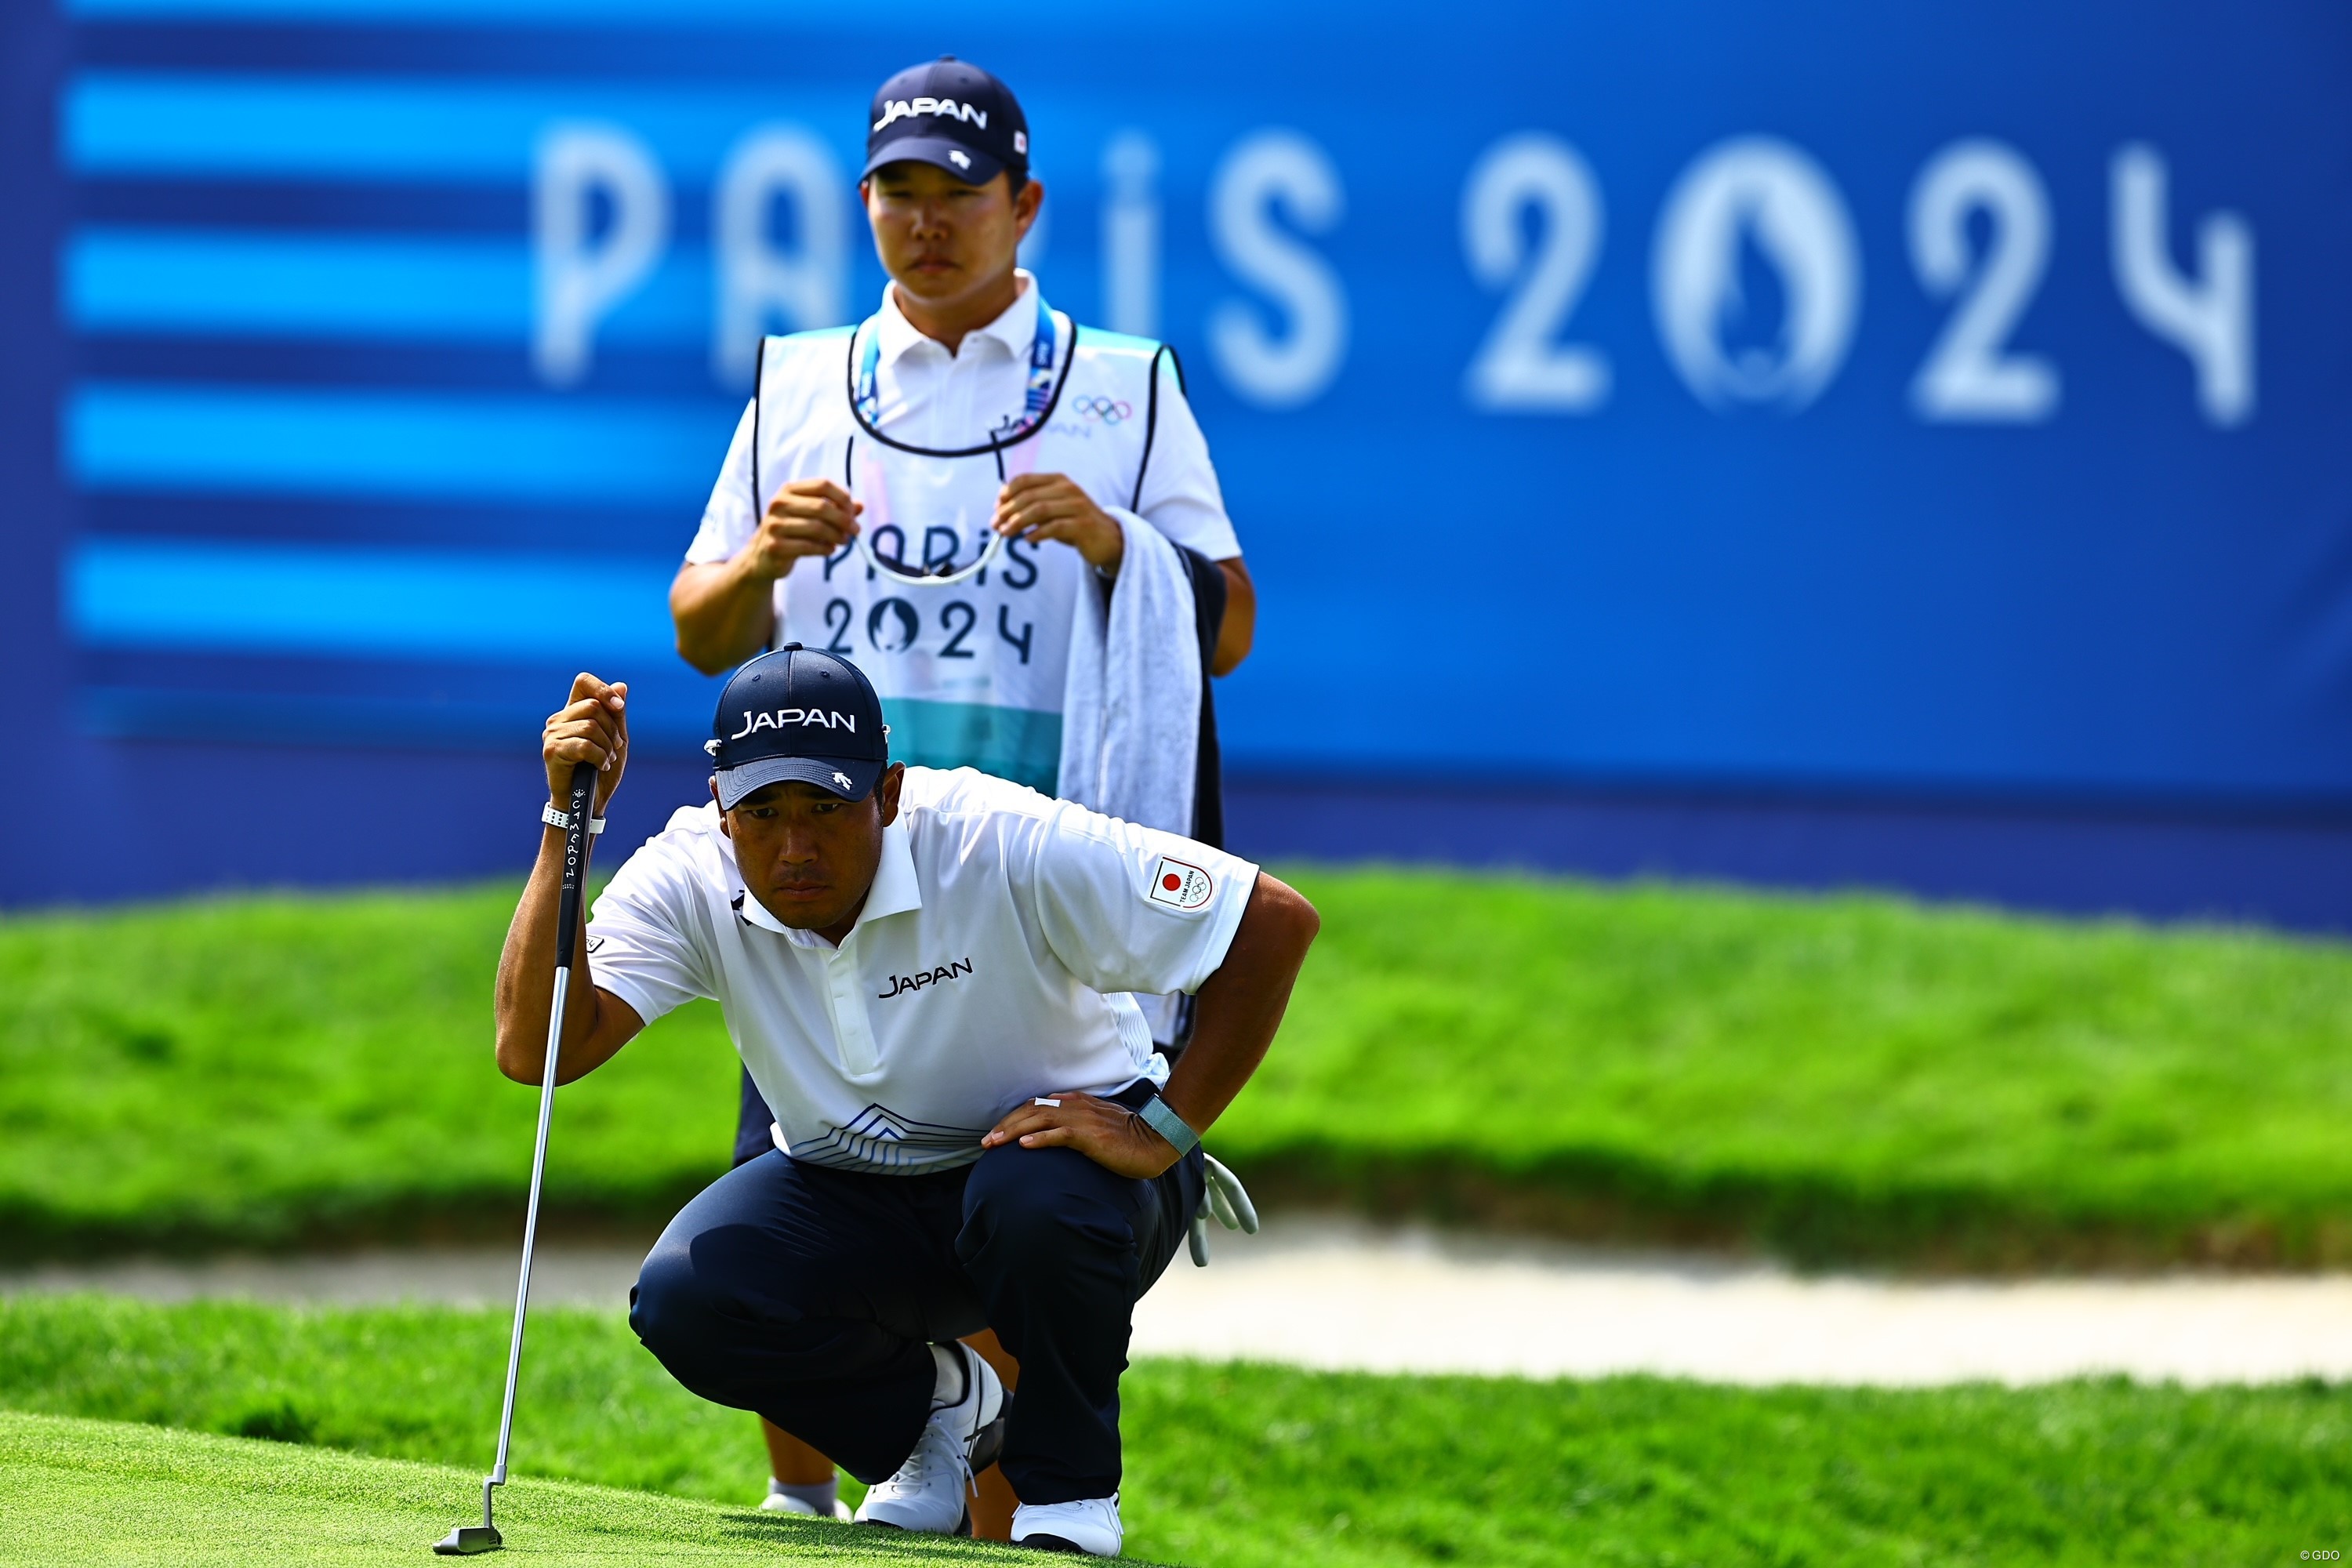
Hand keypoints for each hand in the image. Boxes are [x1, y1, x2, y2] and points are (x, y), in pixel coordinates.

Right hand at [543, 672, 629, 816]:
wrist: (588, 801)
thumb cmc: (601, 770)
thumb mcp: (616, 738)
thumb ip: (616, 714)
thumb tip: (621, 686)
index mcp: (574, 711)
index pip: (583, 682)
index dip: (603, 689)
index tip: (619, 706)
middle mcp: (559, 719)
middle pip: (594, 706)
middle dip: (612, 729)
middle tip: (614, 748)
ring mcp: (552, 734)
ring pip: (591, 726)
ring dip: (607, 747)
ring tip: (606, 760)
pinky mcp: (551, 750)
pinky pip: (584, 745)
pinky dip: (599, 757)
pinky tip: (599, 766)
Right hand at [741, 479, 862, 580]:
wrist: (762, 556)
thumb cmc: (792, 531)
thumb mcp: (810, 515)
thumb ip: (835, 508)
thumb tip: (861, 506)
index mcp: (789, 490)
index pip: (823, 484)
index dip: (843, 497)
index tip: (853, 511)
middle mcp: (779, 504)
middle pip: (822, 506)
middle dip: (844, 519)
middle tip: (855, 530)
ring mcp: (775, 525)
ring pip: (817, 528)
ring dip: (837, 536)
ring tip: (844, 541)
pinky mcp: (775, 547)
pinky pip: (809, 547)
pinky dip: (825, 549)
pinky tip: (830, 550)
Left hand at [981, 1091, 1180, 1177]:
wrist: (1154, 1139)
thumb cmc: (1129, 1136)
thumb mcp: (1098, 1124)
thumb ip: (1077, 1120)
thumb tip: (1054, 1126)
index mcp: (1076, 1102)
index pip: (1036, 1105)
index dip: (1014, 1118)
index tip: (997, 1132)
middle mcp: (1075, 1106)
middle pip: (1031, 1110)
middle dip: (1005, 1124)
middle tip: (985, 1141)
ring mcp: (1082, 1119)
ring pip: (1039, 1119)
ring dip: (1013, 1131)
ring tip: (994, 1143)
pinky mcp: (1089, 1136)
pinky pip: (1059, 1135)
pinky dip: (1040, 1138)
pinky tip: (1024, 1146)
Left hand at [994, 473, 1123, 574]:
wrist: (1108, 539)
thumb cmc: (1075, 523)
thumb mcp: (1053, 509)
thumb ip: (1032, 506)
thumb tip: (1000, 511)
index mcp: (1058, 480)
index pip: (1025, 480)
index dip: (1007, 493)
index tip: (996, 507)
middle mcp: (1068, 489)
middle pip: (1029, 496)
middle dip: (1007, 511)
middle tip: (995, 525)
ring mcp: (1077, 506)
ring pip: (1039, 510)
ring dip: (1018, 522)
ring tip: (1005, 533)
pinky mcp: (1083, 525)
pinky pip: (1054, 527)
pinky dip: (1037, 533)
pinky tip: (1027, 539)